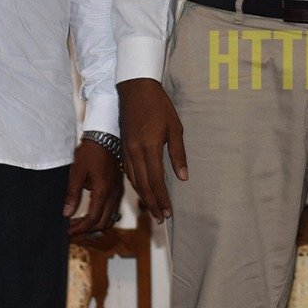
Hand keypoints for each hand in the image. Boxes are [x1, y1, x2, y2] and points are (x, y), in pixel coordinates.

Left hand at [64, 140, 122, 236]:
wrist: (106, 136)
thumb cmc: (90, 152)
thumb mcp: (77, 171)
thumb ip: (72, 193)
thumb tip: (66, 213)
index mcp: (103, 190)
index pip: (93, 218)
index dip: (79, 228)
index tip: (66, 232)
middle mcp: (113, 194)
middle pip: (103, 223)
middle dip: (86, 229)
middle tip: (69, 229)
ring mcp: (117, 191)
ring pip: (109, 218)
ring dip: (94, 224)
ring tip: (77, 223)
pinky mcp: (117, 189)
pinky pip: (111, 210)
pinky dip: (100, 217)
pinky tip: (87, 212)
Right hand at [118, 77, 186, 222]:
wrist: (135, 89)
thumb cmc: (159, 106)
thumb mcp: (175, 128)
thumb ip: (178, 154)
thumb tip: (183, 177)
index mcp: (149, 148)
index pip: (156, 181)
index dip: (162, 199)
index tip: (168, 212)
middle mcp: (135, 153)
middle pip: (143, 185)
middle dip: (153, 203)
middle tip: (162, 218)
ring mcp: (127, 150)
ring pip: (134, 180)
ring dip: (144, 197)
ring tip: (154, 209)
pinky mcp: (123, 147)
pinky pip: (129, 172)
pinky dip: (136, 185)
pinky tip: (142, 190)